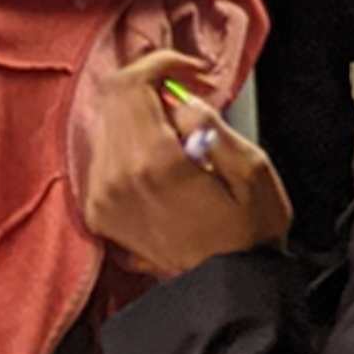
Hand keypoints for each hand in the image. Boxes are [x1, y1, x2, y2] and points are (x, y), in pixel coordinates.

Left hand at [78, 50, 292, 276]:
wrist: (224, 289)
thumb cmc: (249, 232)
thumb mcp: (254, 172)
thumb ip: (214, 126)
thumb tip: (183, 103)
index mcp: (155, 160)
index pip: (132, 84)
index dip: (160, 63)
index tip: (190, 71)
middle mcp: (117, 175)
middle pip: (113, 100)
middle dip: (149, 87)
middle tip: (185, 97)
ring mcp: (102, 195)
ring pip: (106, 125)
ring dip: (139, 116)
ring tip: (178, 132)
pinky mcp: (98, 211)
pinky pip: (102, 157)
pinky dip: (128, 144)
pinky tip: (160, 159)